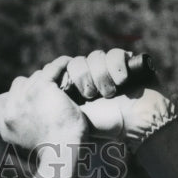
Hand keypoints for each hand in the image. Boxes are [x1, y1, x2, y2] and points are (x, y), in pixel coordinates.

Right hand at [0, 57, 87, 151]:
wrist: (62, 154)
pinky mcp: (42, 88)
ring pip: (36, 76)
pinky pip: (52, 69)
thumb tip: (18, 132)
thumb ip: (18, 134)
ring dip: (49, 79)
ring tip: (62, 85)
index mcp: (4, 126)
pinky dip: (61, 65)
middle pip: (19, 85)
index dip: (10, 98)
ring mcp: (25, 97)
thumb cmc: (51, 156)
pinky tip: (67, 64)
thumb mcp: (26, 151)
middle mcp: (11, 110)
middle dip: (33, 87)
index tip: (26, 100)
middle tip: (50, 94)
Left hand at [60, 49, 177, 147]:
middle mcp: (91, 77)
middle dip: (83, 78)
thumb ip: (55, 101)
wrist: (135, 123)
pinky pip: (115, 53)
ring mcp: (108, 69)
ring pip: (95, 56)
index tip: (74, 91)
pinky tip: (122, 80)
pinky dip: (117, 66)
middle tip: (91, 95)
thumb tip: (42, 81)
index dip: (68, 76)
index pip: (64, 70)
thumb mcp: (72, 115)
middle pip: (77, 62)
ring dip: (101, 75)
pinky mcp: (126, 62)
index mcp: (76, 89)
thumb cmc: (104, 124)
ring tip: (109, 92)